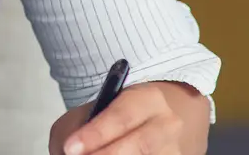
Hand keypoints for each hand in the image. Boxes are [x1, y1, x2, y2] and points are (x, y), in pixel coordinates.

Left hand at [49, 82, 209, 154]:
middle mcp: (170, 126)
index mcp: (149, 99)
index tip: (70, 148)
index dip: (95, 135)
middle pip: (138, 146)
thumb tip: (65, 151)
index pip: (120, 118)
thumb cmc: (134, 108)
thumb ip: (80, 121)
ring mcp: (179, 150)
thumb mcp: (106, 101)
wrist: (183, 111)